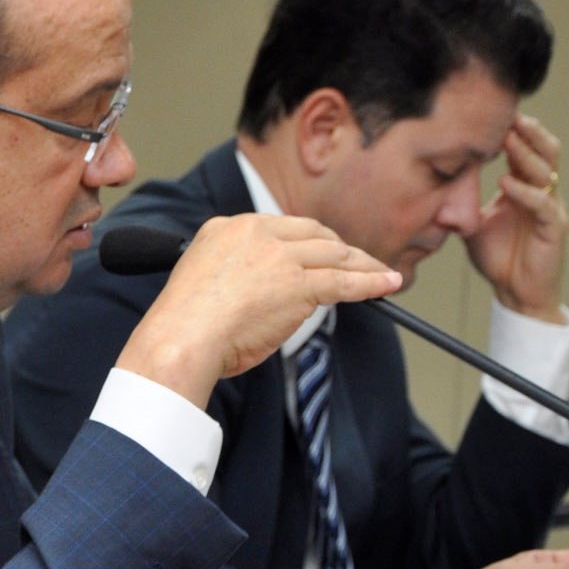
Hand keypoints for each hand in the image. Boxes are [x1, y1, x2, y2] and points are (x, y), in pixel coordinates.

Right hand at [115, 213, 401, 408]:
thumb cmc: (180, 328)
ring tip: (381, 273)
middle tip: (357, 261)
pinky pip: (344, 281)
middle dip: (340, 248)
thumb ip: (229, 275)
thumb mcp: (199, 281)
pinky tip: (388, 284)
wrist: (180, 341)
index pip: (279, 228)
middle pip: (313, 235)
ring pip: (333, 255)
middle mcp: (255, 234)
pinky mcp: (298, 284)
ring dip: (362, 264)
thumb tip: (255, 295)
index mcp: (226, 229)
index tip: (318, 252)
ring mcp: (279, 257)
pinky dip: (371, 282)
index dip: (306, 241)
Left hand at [464, 114, 568, 322]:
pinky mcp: (554, 228)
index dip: (515, 132)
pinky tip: (508, 183)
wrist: (515, 293)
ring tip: (509, 139)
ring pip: (546, 172)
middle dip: (529, 132)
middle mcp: (542, 193)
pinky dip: (524, 193)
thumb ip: (463, 201)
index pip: (526, 151)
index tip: (494, 114)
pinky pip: (542, 205)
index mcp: (524, 188)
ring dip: (526, 155)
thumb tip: (432, 183)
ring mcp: (551, 209)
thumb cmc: (497, 257)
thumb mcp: (474, 222)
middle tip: (510, 115)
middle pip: (545, 152)